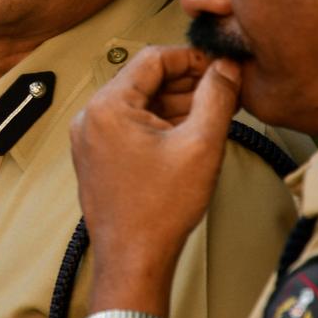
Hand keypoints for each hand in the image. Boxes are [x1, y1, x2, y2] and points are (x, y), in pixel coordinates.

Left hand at [70, 47, 241, 287]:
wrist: (134, 260)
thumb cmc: (159, 211)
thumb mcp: (201, 145)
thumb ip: (217, 97)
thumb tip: (226, 68)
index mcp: (108, 106)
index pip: (153, 58)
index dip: (191, 58)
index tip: (218, 66)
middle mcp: (91, 117)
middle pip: (144, 79)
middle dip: (186, 82)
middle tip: (222, 89)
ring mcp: (91, 138)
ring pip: (139, 102)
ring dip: (175, 103)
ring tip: (213, 111)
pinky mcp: (97, 156)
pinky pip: (130, 124)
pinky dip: (159, 123)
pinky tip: (189, 132)